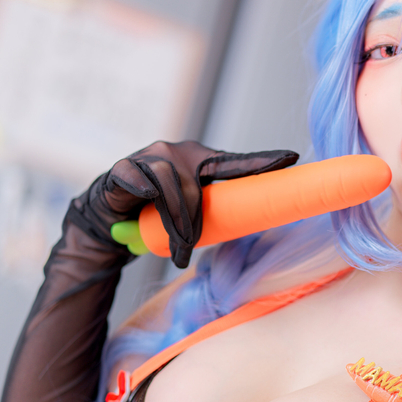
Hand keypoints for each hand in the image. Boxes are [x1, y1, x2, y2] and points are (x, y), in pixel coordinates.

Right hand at [65, 141, 298, 268]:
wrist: (109, 218)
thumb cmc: (156, 216)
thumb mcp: (189, 215)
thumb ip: (213, 215)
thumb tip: (243, 226)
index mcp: (201, 161)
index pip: (235, 163)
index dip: (262, 161)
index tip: (291, 159)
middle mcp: (178, 152)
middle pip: (197, 186)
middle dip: (194, 222)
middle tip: (189, 249)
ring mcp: (151, 156)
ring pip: (170, 186)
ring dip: (173, 222)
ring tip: (173, 249)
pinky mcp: (124, 167)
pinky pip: (140, 178)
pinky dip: (145, 191)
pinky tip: (145, 198)